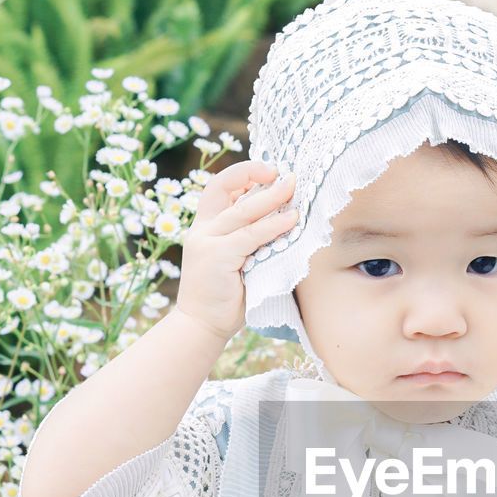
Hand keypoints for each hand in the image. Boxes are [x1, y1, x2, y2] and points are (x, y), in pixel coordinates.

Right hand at [176, 159, 297, 342]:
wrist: (202, 326)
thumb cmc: (226, 297)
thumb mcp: (238, 260)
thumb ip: (250, 239)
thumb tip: (284, 216)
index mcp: (205, 227)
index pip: (219, 188)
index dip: (243, 174)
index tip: (270, 169)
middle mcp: (202, 230)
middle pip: (226, 189)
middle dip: (258, 175)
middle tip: (289, 174)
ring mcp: (206, 242)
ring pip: (241, 211)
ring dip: (271, 197)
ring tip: (294, 189)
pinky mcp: (216, 257)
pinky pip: (250, 236)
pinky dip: (272, 226)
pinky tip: (291, 220)